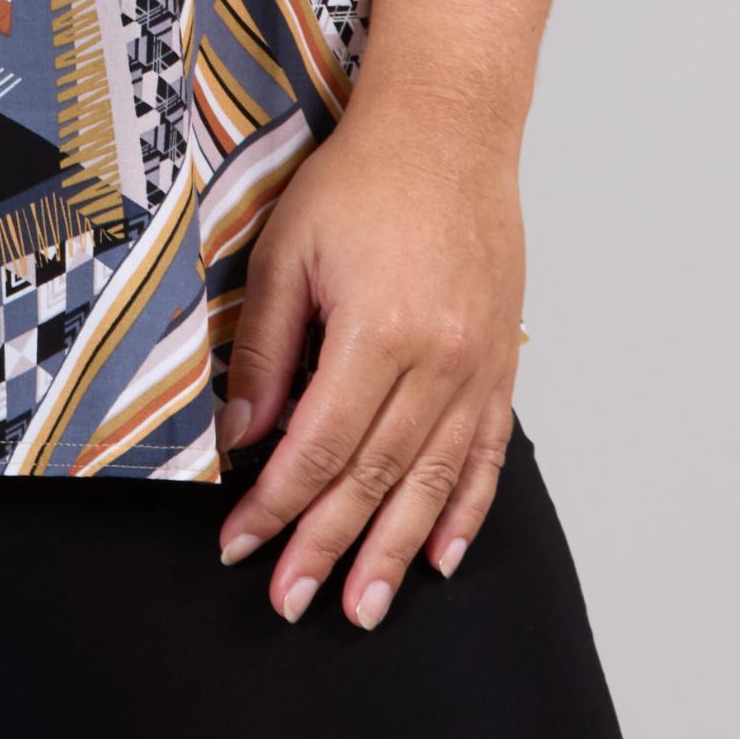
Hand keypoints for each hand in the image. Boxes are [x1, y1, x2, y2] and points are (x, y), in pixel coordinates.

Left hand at [214, 88, 523, 625]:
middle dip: (326, 547)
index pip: (317, 447)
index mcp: (379, 333)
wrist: (448, 130)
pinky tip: (440, 556)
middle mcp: (438, 361)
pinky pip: (485, 455)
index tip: (239, 545)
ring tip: (364, 607)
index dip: (275, 506)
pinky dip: (464, 512)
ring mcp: (478, 367)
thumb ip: (265, 347)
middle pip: (375, 478)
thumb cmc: (361, 179)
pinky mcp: (500, 362)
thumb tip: (243, 436)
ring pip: (432, 482)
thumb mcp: (288, 251)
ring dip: (394, 552)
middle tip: (290, 602)